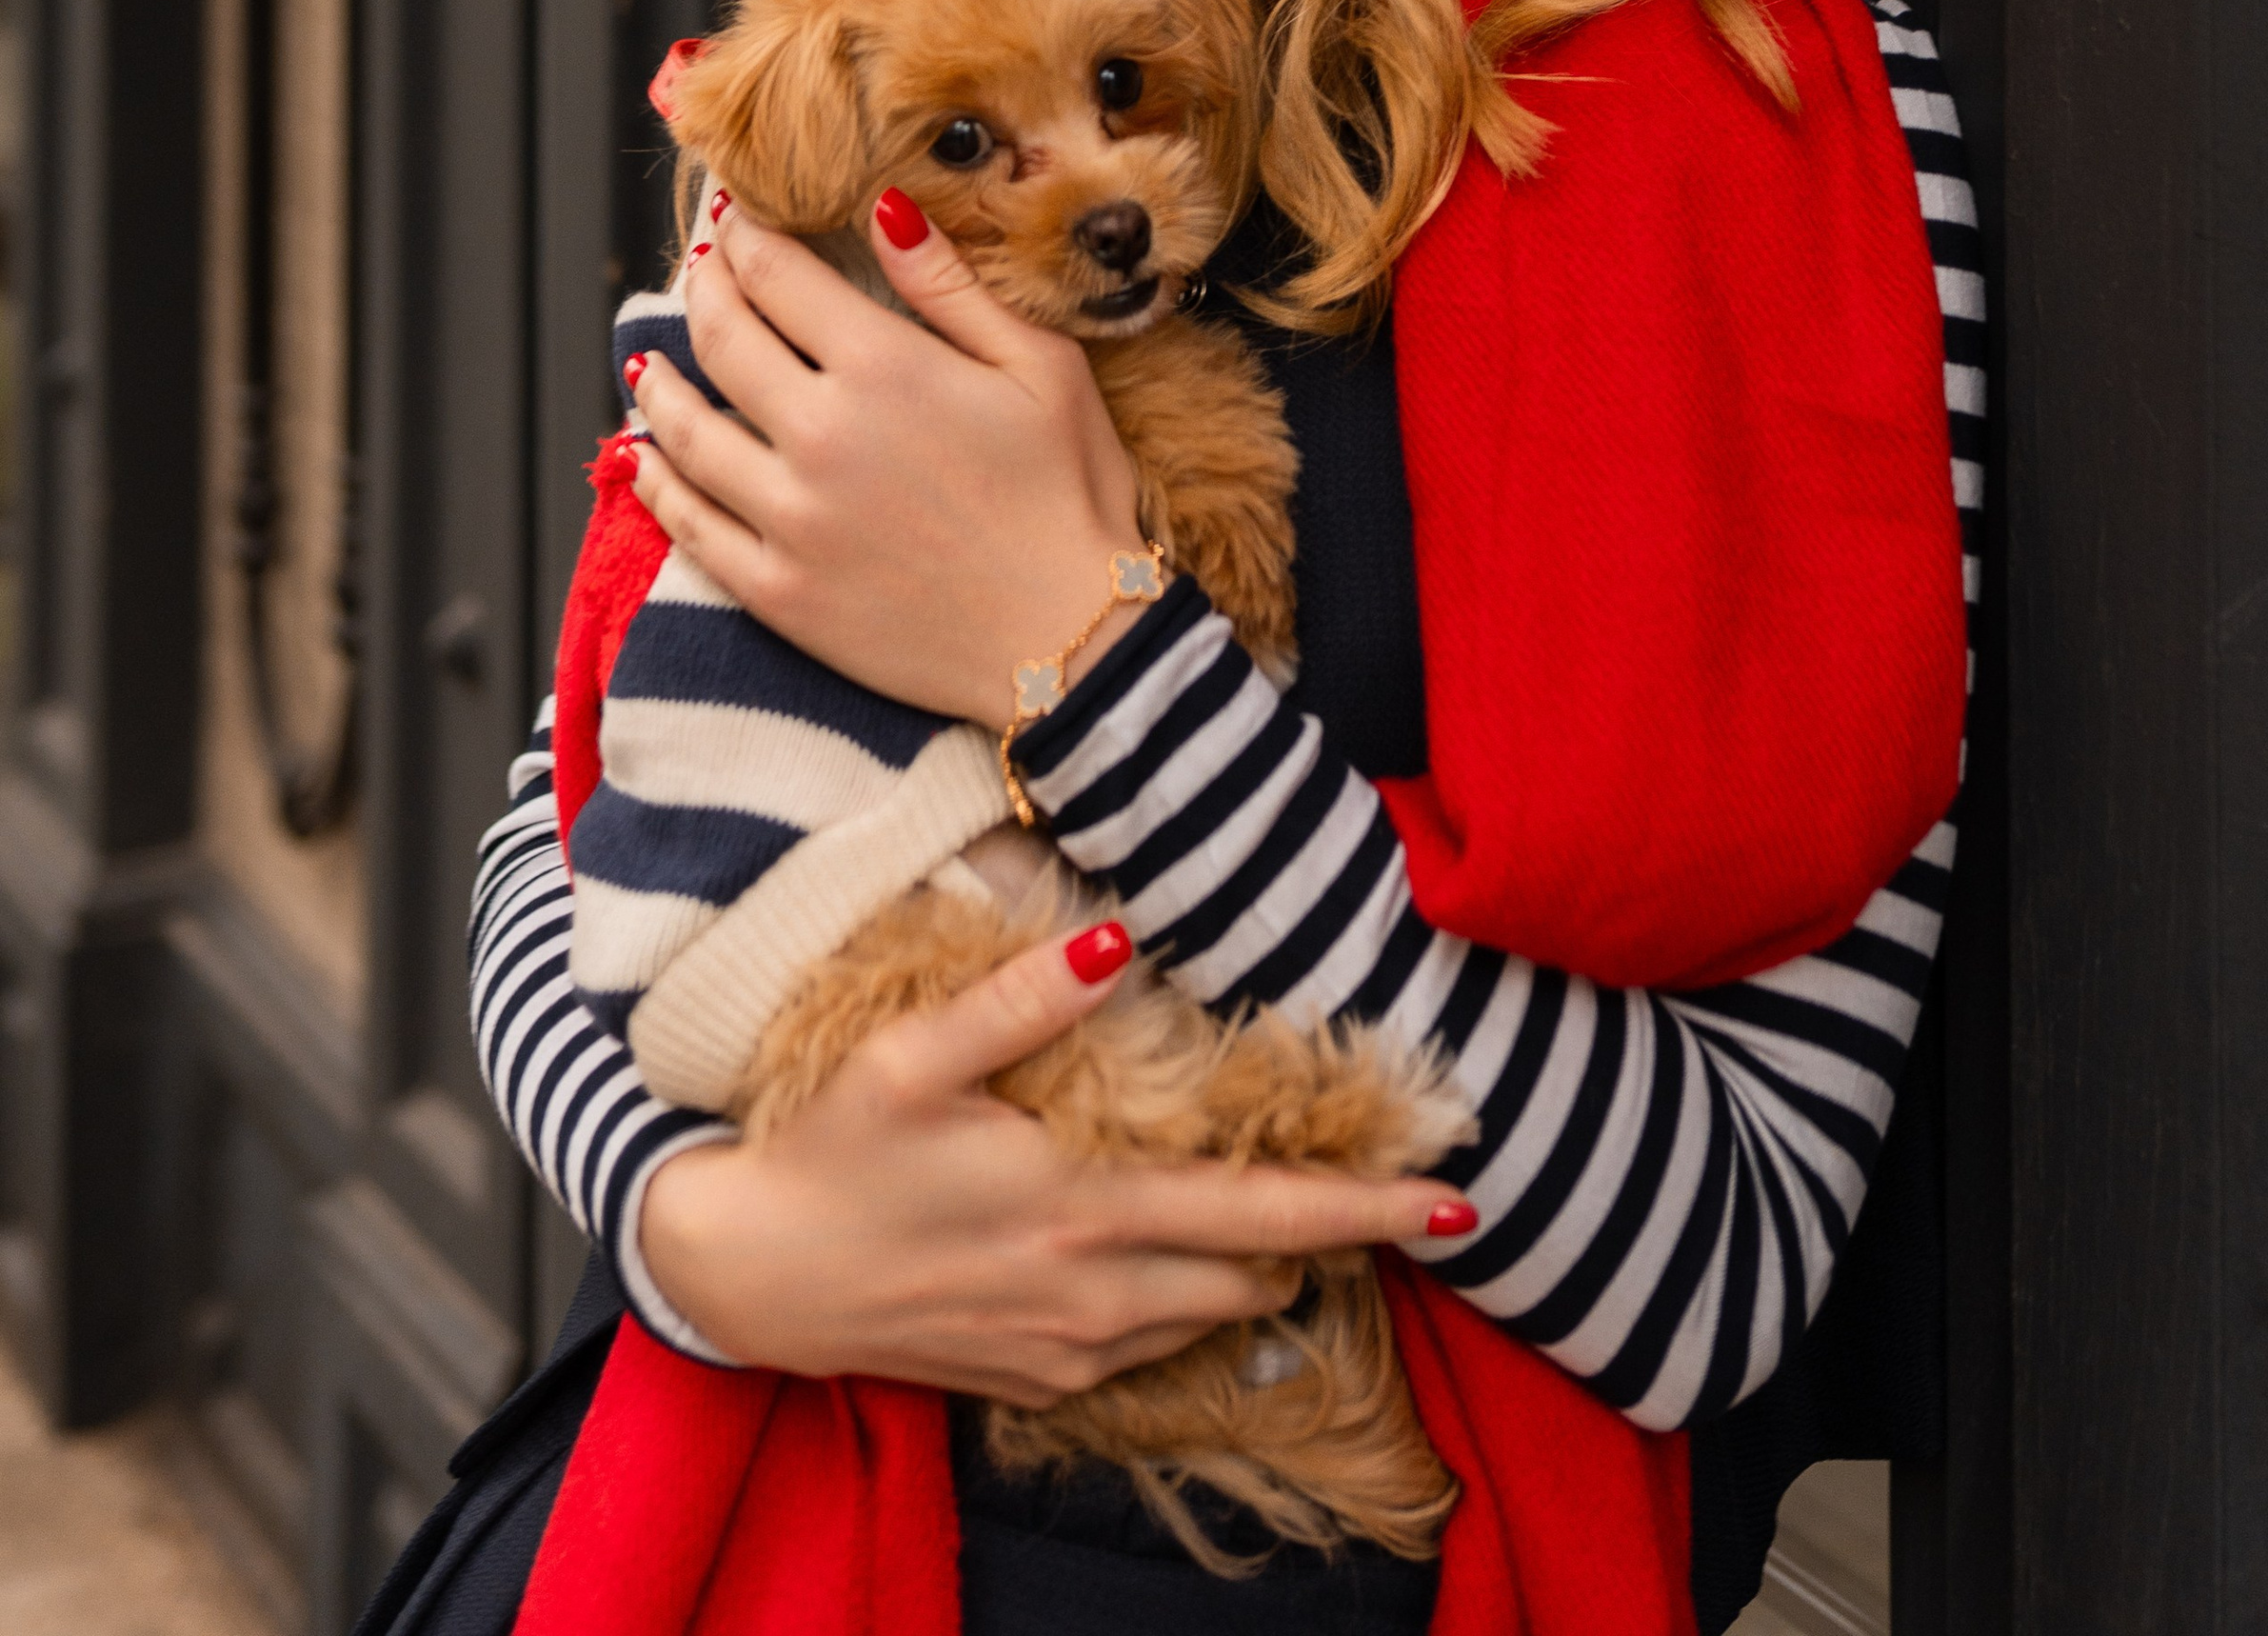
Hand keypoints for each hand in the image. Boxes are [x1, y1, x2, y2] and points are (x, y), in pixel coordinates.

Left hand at [627, 195, 1147, 723]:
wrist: (1073, 642)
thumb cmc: (1070, 495)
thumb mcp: (1040, 366)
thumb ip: (951, 286)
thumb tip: (884, 207)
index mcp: (886, 369)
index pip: (779, 276)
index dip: (750, 237)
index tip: (740, 220)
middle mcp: (821, 436)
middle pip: (723, 339)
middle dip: (705, 290)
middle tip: (705, 272)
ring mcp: (790, 518)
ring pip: (685, 432)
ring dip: (660, 385)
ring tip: (650, 363)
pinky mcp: (776, 591)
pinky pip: (689, 525)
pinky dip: (655, 484)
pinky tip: (645, 460)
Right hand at [636, 926, 1472, 1396]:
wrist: (753, 1281)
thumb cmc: (830, 1150)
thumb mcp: (910, 1058)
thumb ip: (1019, 998)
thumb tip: (1116, 939)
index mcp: (1088, 1206)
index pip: (1267, 1213)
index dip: (1369, 1212)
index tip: (1459, 1205)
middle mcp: (1100, 1292)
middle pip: (1264, 1272)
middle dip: (1331, 1235)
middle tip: (1380, 1183)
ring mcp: (1074, 1349)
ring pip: (1217, 1312)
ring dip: (1260, 1264)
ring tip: (1282, 1203)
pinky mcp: (1045, 1382)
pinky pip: (1154, 1343)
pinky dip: (1189, 1297)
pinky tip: (1166, 1245)